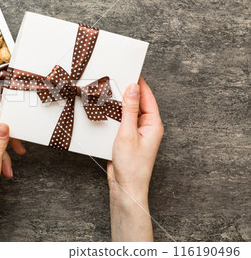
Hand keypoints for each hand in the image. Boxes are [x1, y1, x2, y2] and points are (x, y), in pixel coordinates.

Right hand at [107, 76, 163, 240]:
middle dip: (127, 91)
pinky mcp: (127, 139)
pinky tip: (105, 111)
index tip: (129, 70)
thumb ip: (130, 109)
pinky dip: (114, 115)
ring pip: (128, 111)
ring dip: (118, 104)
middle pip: (138, 102)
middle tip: (114, 79)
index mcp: (153, 124)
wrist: (126, 187)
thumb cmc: (132, 166)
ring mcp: (137, 133)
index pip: (147, 96)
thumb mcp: (128, 133)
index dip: (138, 83)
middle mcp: (147, 127)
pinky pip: (121, 121)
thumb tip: (133, 88)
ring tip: (107, 93)